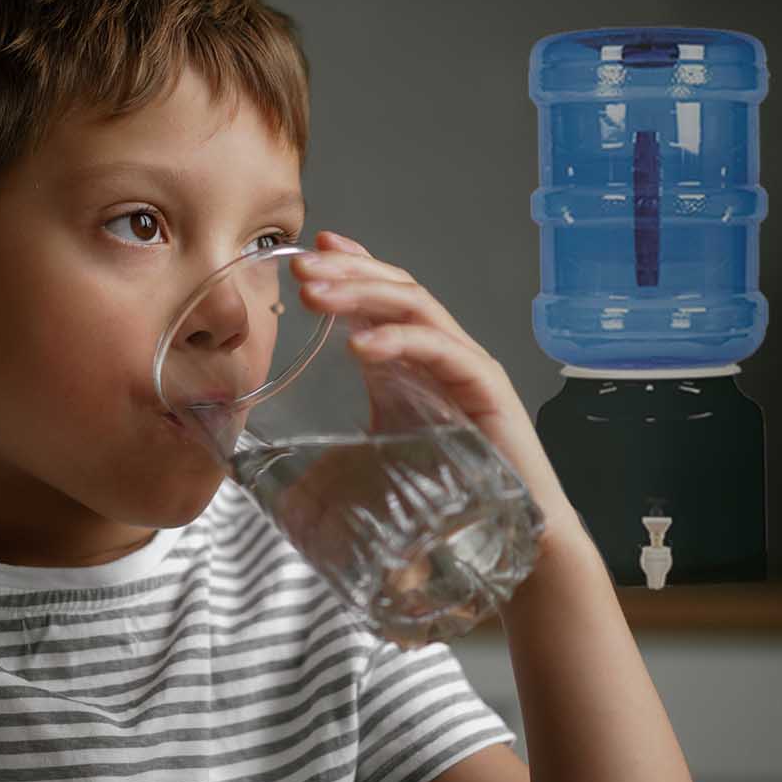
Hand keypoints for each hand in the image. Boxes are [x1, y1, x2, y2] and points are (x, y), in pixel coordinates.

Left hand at [293, 230, 579, 548]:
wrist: (508, 529)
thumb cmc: (445, 495)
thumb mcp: (373, 459)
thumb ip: (332, 453)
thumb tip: (273, 478)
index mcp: (412, 360)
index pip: (382, 295)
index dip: (350, 266)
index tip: (306, 252)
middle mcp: (440, 352)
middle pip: (395, 289)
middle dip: (346, 272)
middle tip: (300, 267)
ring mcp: (466, 364)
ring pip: (415, 306)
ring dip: (363, 293)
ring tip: (317, 295)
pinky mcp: (486, 386)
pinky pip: (440, 349)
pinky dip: (398, 341)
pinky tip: (359, 346)